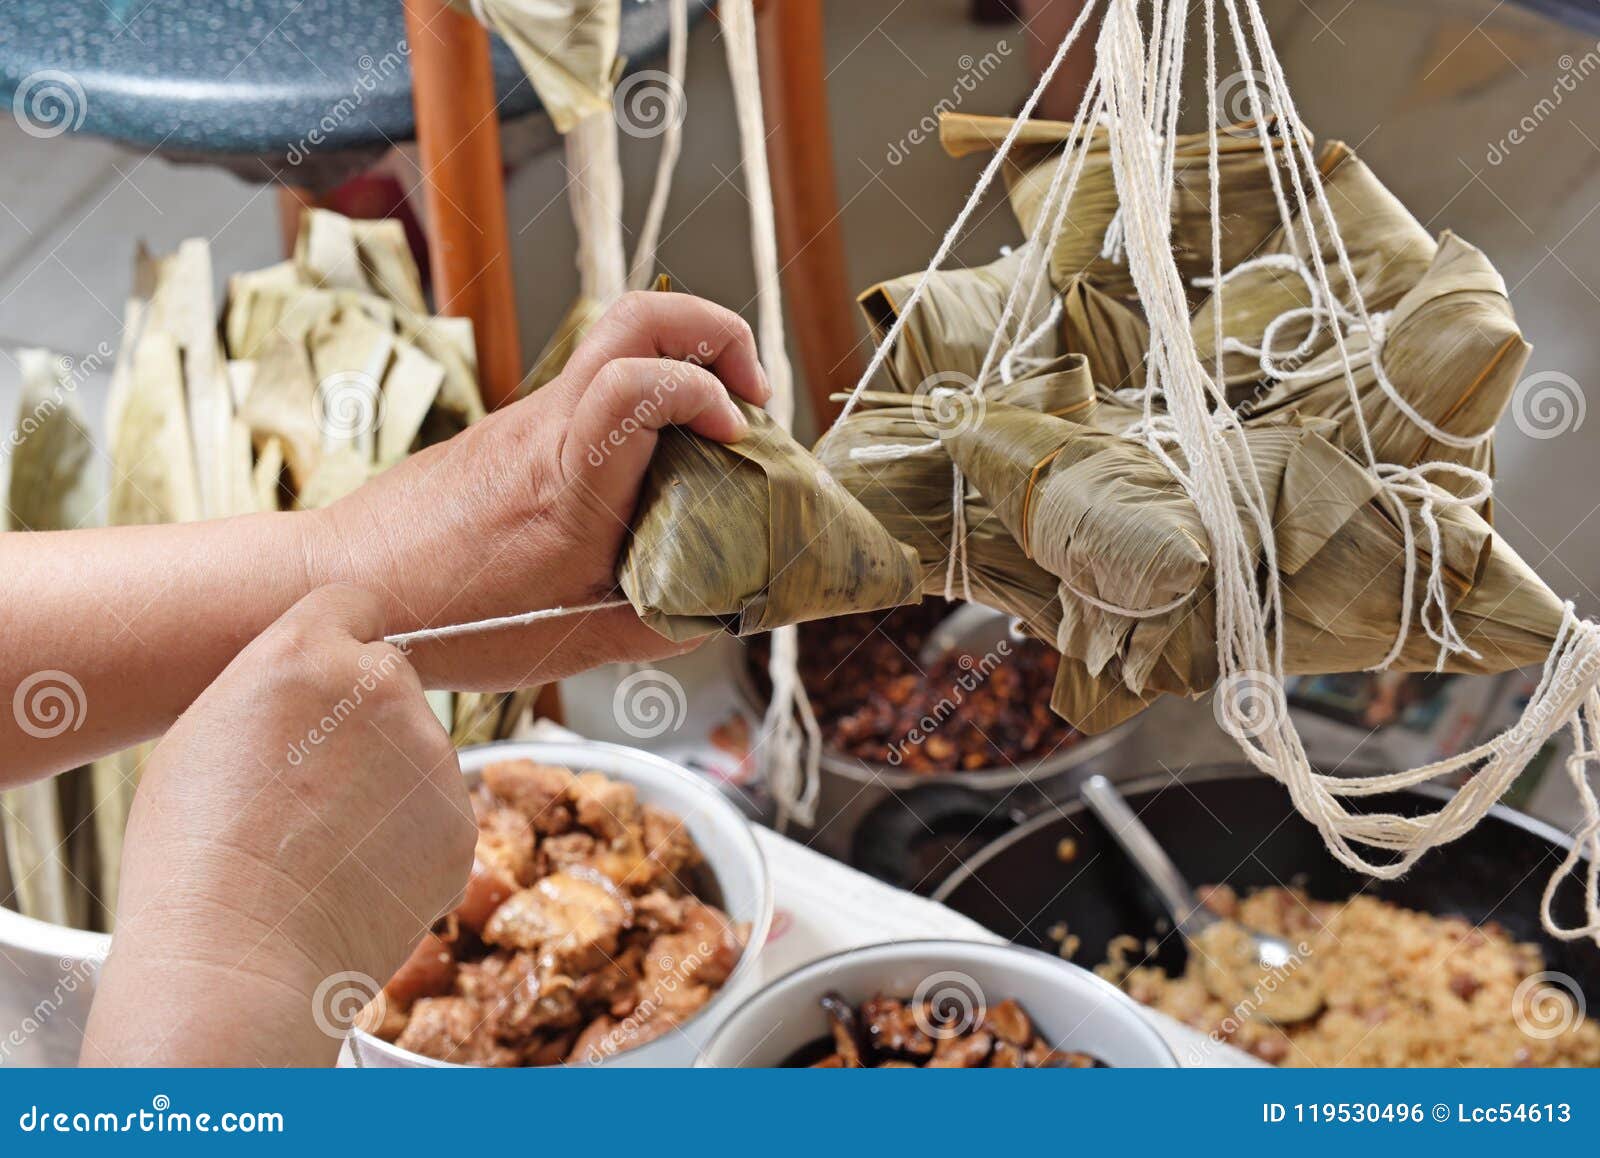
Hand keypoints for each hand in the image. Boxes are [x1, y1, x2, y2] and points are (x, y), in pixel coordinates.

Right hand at [82, 586, 475, 1066]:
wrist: (237, 963)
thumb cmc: (196, 858)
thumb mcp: (205, 732)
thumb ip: (275, 683)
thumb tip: (312, 677)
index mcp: (309, 653)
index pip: (353, 604)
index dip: (338, 642)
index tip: (328, 674)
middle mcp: (385, 688)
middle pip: (389, 680)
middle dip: (362, 719)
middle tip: (309, 785)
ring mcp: (433, 757)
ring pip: (416, 750)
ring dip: (386, 781)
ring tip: (321, 844)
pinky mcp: (462, 821)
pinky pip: (436, 812)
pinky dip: (407, 838)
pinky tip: (354, 874)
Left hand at [311, 291, 770, 691]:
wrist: (341, 585)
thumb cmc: (444, 618)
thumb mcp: (571, 644)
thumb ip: (657, 624)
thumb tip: (715, 609)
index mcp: (569, 477)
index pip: (642, 378)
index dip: (706, 389)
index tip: (734, 436)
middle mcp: (549, 426)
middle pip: (639, 315)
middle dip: (717, 331)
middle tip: (750, 394)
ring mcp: (527, 419)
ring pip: (618, 342)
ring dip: (684, 364)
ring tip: (714, 432)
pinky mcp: (513, 429)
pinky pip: (593, 385)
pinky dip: (645, 398)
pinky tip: (655, 463)